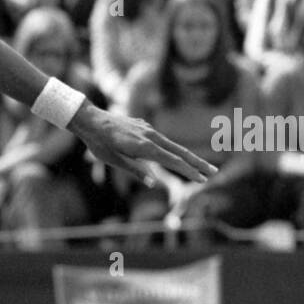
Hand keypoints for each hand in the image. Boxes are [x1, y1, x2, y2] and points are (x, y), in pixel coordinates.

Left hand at [69, 104, 217, 185]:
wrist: (90, 120)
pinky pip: (162, 141)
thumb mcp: (114, 161)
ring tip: (201, 166)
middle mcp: (150, 136)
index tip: (202, 179)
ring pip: (173, 145)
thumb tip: (153, 183)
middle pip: (179, 152)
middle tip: (213, 172)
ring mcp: (148, 130)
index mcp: (144, 147)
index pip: (172, 161)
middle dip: (197, 163)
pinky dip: (174, 149)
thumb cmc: (99, 143)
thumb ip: (135, 170)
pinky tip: (177, 156)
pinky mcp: (144, 127)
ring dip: (188, 156)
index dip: (188, 171)